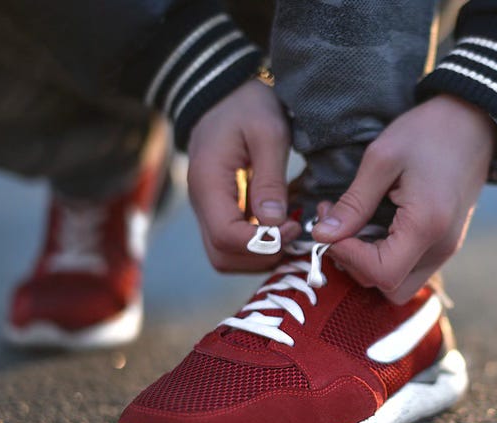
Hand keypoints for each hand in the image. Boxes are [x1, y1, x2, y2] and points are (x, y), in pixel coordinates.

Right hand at [187, 79, 300, 271]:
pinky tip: (282, 226)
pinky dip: (258, 245)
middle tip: (294, 234)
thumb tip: (276, 223)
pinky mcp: (221, 209)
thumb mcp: (268, 132)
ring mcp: (209, 209)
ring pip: (226, 256)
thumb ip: (271, 179)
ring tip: (290, 231)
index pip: (226, 237)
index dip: (263, 243)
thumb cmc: (247, 105)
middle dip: (261, 255)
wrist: (225, 92)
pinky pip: (233, 243)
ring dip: (260, 254)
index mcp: (208, 184)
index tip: (294, 226)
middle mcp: (202, 203)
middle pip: (222, 256)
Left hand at [311, 94, 494, 303]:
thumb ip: (353, 203)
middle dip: (355, 264)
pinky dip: (385, 256)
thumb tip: (323, 235)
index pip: (380, 273)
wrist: (473, 121)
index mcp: (427, 226)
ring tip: (353, 225)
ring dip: (369, 264)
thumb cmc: (428, 132)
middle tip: (336, 227)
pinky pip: (410, 267)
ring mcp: (446, 248)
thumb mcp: (381, 159)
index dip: (346, 256)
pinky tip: (372, 225)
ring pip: (399, 284)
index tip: (328, 226)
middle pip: (389, 288)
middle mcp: (441, 247)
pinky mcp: (444, 243)